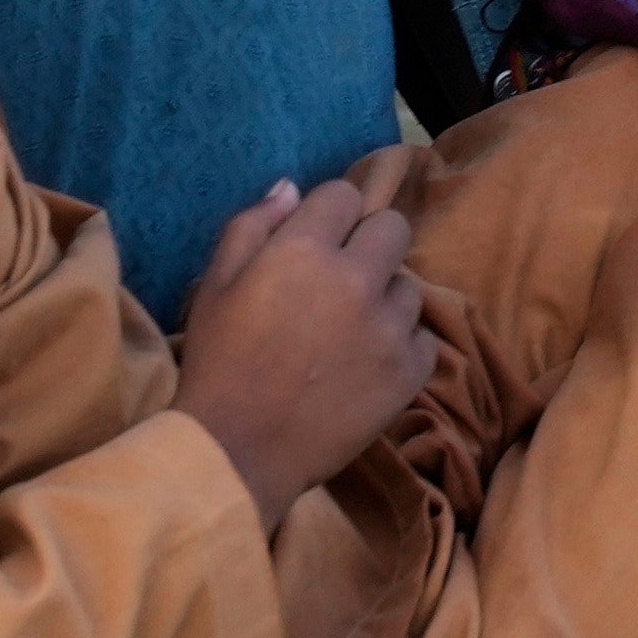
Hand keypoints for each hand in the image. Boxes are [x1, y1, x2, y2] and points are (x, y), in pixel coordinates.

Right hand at [166, 151, 427, 530]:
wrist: (239, 450)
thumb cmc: (218, 362)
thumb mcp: (214, 285)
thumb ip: (252, 225)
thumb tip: (291, 187)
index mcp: (304, 250)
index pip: (344, 195)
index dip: (329, 216)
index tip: (316, 242)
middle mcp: (356, 279)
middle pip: (392, 227)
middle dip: (368, 244)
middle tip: (340, 280)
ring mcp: (389, 327)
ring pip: (409, 286)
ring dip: (384, 298)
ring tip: (349, 332)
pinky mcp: (410, 372)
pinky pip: (423, 339)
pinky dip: (400, 346)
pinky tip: (366, 364)